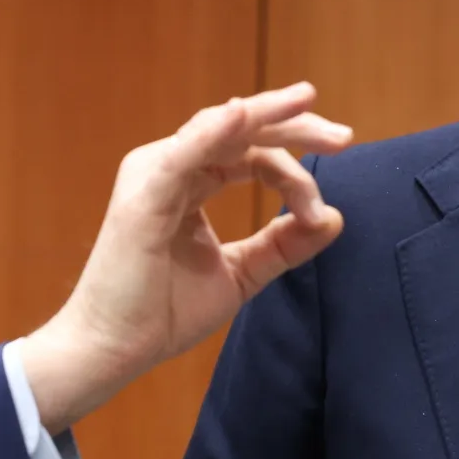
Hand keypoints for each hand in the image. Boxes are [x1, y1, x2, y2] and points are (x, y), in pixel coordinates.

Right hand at [18, 83, 350, 430]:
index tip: (320, 213)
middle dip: (295, 126)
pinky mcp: (145, 188)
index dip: (295, 174)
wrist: (115, 348)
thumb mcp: (241, 274)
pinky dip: (218, 129)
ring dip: (270, 118)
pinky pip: (187, 148)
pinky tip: (247, 114)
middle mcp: (171, 166)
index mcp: (190, 182)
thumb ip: (282, 246)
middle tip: (343, 137)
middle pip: (241, 129)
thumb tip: (333, 218)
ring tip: (312, 110)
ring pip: (222, 128)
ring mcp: (155, 171)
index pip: (251, 154)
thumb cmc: (163, 312)